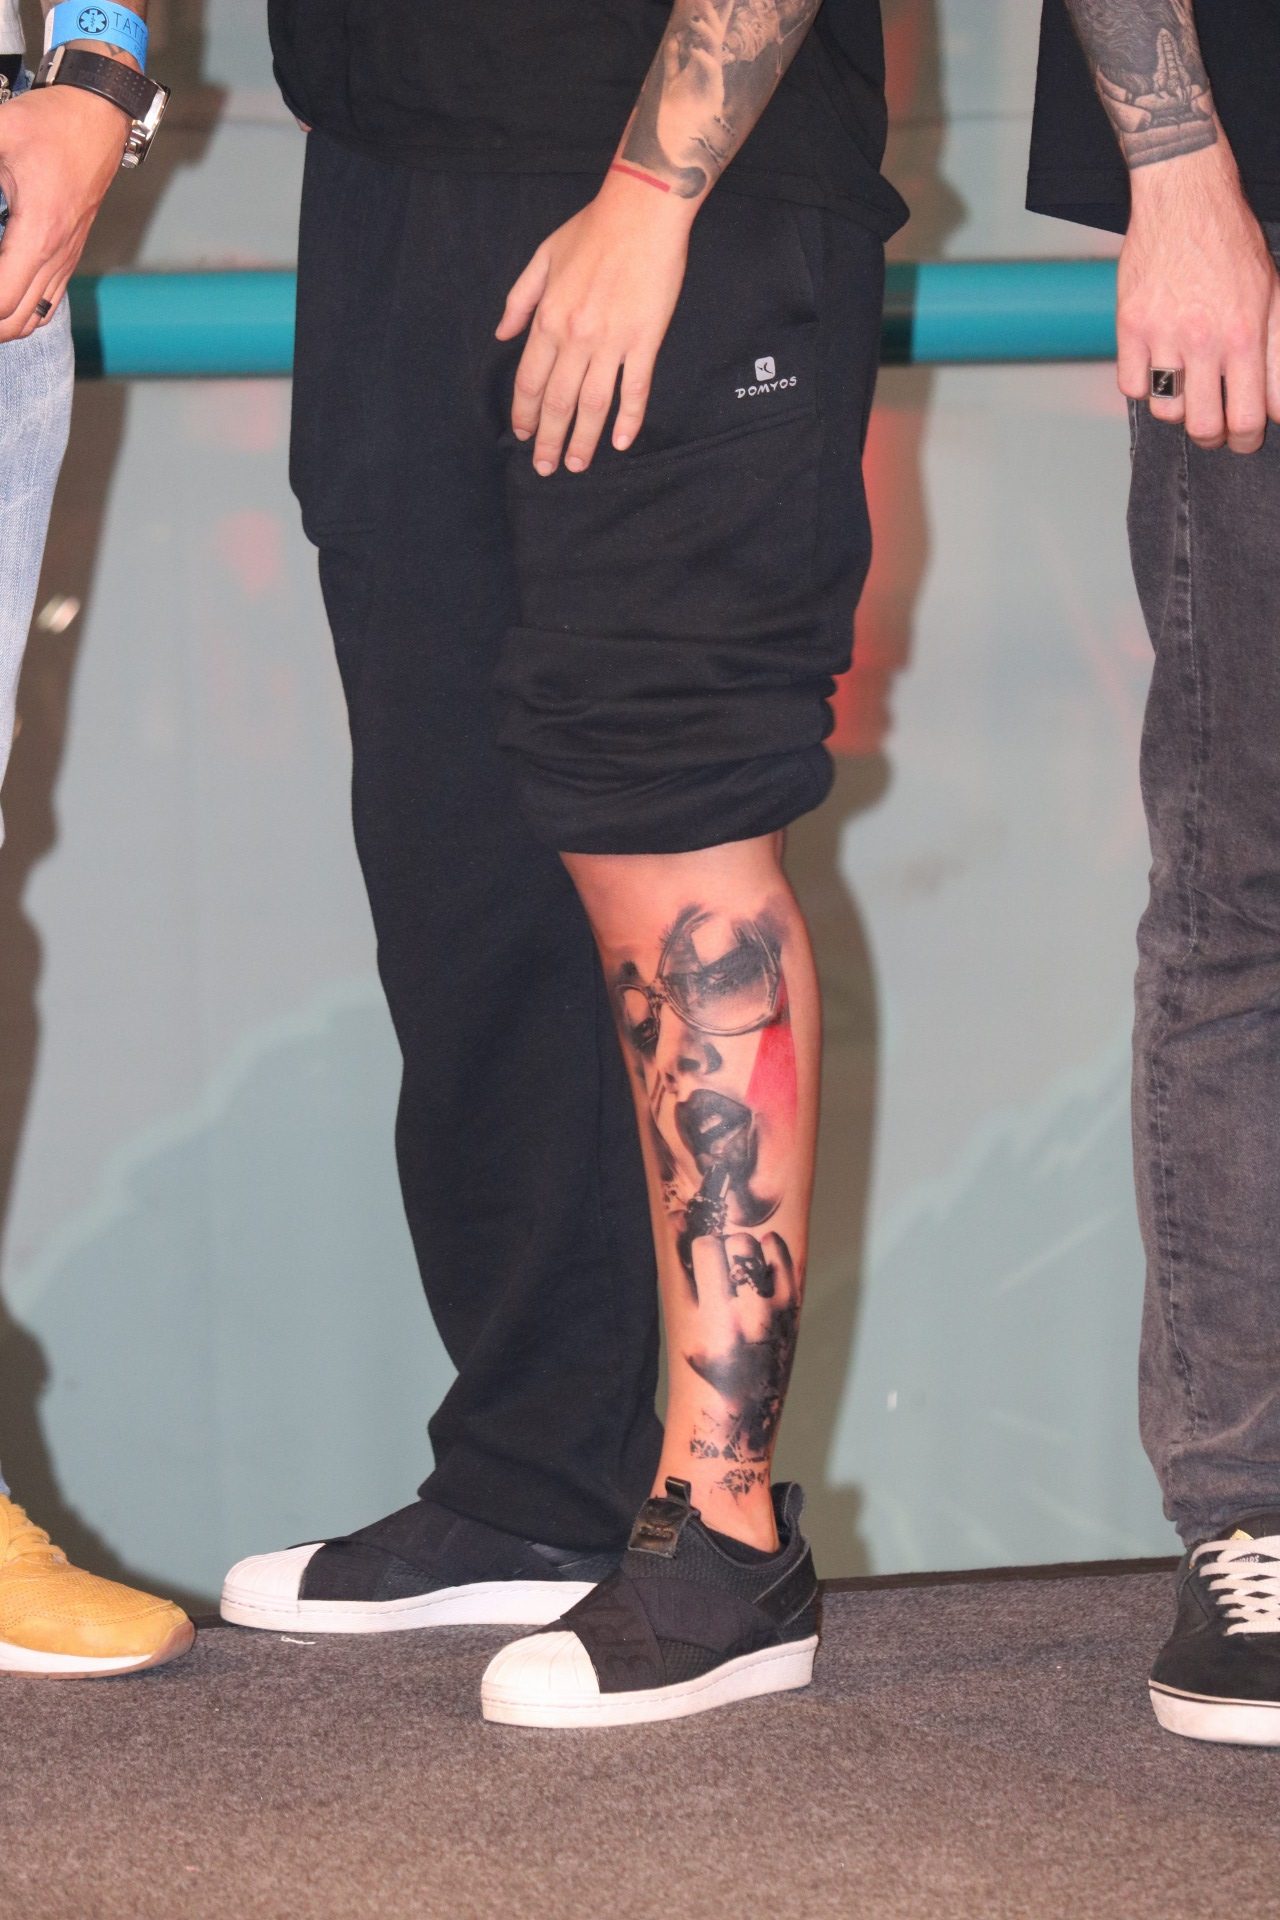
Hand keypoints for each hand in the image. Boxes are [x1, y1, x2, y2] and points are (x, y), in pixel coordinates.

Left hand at [0, 86, 128, 342]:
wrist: (97, 117)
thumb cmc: (50, 122)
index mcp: (39, 232)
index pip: (1, 298)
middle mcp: (57, 255)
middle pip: (15, 322)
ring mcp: (66, 259)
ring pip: (32, 319)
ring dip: (2, 322)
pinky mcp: (69, 255)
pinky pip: (45, 303)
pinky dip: (20, 311)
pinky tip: (1, 295)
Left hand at [495, 172, 695, 473]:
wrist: (641, 212)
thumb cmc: (592, 229)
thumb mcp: (542, 257)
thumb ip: (520, 300)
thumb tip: (502, 335)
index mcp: (548, 318)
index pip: (530, 380)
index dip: (525, 413)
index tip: (524, 436)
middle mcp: (576, 337)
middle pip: (558, 402)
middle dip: (550, 440)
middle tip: (546, 468)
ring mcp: (612, 342)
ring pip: (593, 405)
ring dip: (583, 440)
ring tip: (578, 465)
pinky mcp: (644, 341)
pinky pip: (634, 390)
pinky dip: (628, 420)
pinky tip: (620, 442)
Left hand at [656, 9, 731, 175]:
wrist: (677, 148)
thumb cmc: (674, 119)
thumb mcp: (671, 82)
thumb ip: (673, 60)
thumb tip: (674, 38)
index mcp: (701, 67)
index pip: (710, 35)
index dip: (715, 15)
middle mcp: (710, 73)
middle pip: (716, 36)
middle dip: (712, 16)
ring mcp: (712, 83)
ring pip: (715, 50)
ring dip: (707, 33)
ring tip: (695, 20)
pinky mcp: (711, 96)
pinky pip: (710, 71)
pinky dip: (702, 59)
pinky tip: (693, 49)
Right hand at [1118, 143, 1279, 454]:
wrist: (1185, 197)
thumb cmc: (1230, 242)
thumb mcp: (1270, 293)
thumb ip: (1277, 351)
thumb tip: (1277, 403)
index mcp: (1244, 334)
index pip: (1247, 416)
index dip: (1246, 440)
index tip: (1243, 440)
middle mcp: (1203, 338)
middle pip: (1204, 424)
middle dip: (1213, 435)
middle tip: (1215, 427)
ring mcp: (1163, 333)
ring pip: (1166, 410)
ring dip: (1178, 410)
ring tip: (1186, 392)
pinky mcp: (1130, 325)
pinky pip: (1132, 385)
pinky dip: (1144, 386)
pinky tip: (1157, 369)